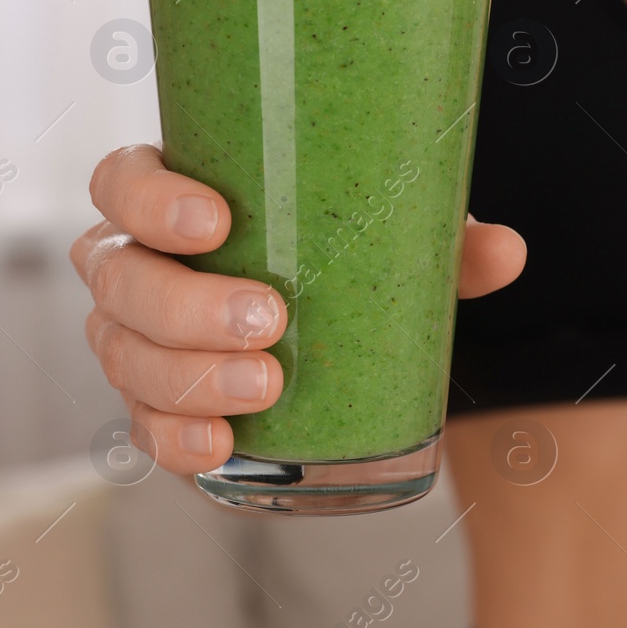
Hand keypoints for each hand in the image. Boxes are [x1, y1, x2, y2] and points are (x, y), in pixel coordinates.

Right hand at [71, 145, 525, 474]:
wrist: (337, 332)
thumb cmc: (346, 258)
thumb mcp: (396, 241)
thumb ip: (448, 244)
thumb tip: (506, 251)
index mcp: (177, 198)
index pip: (123, 181)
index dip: (150, 199)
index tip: (217, 221)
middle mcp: (139, 265)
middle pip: (119, 276)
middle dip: (186, 302)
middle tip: (268, 320)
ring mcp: (138, 339)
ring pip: (125, 353)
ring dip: (189, 374)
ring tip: (266, 385)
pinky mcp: (159, 406)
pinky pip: (144, 427)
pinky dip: (176, 440)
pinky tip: (221, 446)